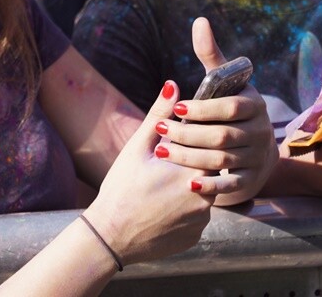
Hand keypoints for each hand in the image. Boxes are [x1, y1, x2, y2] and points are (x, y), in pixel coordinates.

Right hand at [84, 79, 213, 266]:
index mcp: (192, 168)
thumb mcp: (138, 148)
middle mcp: (204, 196)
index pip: (211, 145)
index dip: (197, 140)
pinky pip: (196, 217)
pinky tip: (163, 208)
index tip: (182, 140)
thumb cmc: (121, 188)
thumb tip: (172, 84)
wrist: (110, 237)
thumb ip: (159, 115)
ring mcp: (201, 220)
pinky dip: (185, 210)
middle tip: (169, 166)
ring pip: (204, 194)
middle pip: (210, 170)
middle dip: (193, 163)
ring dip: (190, 186)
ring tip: (164, 187)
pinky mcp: (195, 236)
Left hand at [153, 18, 277, 204]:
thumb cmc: (229, 109)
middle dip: (188, 133)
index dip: (203, 109)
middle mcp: (261, 132)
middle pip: (222, 135)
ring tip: (162, 151)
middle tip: (159, 130)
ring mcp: (257, 158)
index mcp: (254, 105)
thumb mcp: (223, 82)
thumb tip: (199, 21)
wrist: (256, 151)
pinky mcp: (251, 181)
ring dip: (190, 157)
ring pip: (221, 160)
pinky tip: (189, 184)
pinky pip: (231, 186)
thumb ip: (211, 55)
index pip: (229, 108)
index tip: (176, 108)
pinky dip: (211, 186)